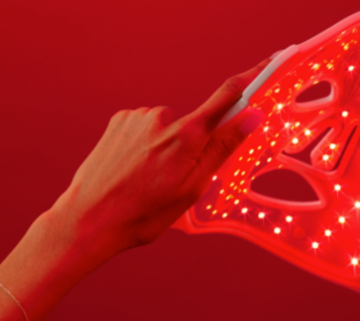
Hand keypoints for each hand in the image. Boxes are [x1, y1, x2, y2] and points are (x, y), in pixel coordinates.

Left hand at [49, 58, 269, 255]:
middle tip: (176, 179)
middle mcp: (164, 116)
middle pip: (197, 123)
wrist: (89, 219)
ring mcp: (139, 116)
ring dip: (168, 147)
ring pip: (170, 128)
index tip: (271, 63)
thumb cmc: (144, 212)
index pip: (229, 96)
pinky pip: (147, 127)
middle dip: (195, 145)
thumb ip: (223, 147)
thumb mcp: (193, 186)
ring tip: (149, 178)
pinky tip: (135, 168)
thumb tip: (253, 116)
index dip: (253, 77)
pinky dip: (148, 144)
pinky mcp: (120, 120)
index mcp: (188, 135)